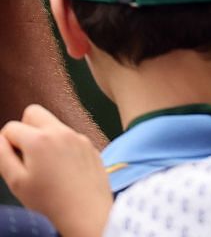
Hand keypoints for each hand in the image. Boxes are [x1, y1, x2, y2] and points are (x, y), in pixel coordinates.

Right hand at [0, 105, 110, 236]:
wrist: (86, 211)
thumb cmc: (48, 200)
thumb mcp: (16, 181)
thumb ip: (3, 156)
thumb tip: (0, 140)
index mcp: (39, 139)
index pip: (11, 127)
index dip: (6, 143)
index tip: (13, 160)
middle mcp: (60, 132)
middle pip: (34, 112)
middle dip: (24, 128)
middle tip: (25, 154)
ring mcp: (78, 137)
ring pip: (53, 124)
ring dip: (44, 137)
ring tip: (44, 165)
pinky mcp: (90, 145)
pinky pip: (70, 137)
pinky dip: (61, 146)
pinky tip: (62, 169)